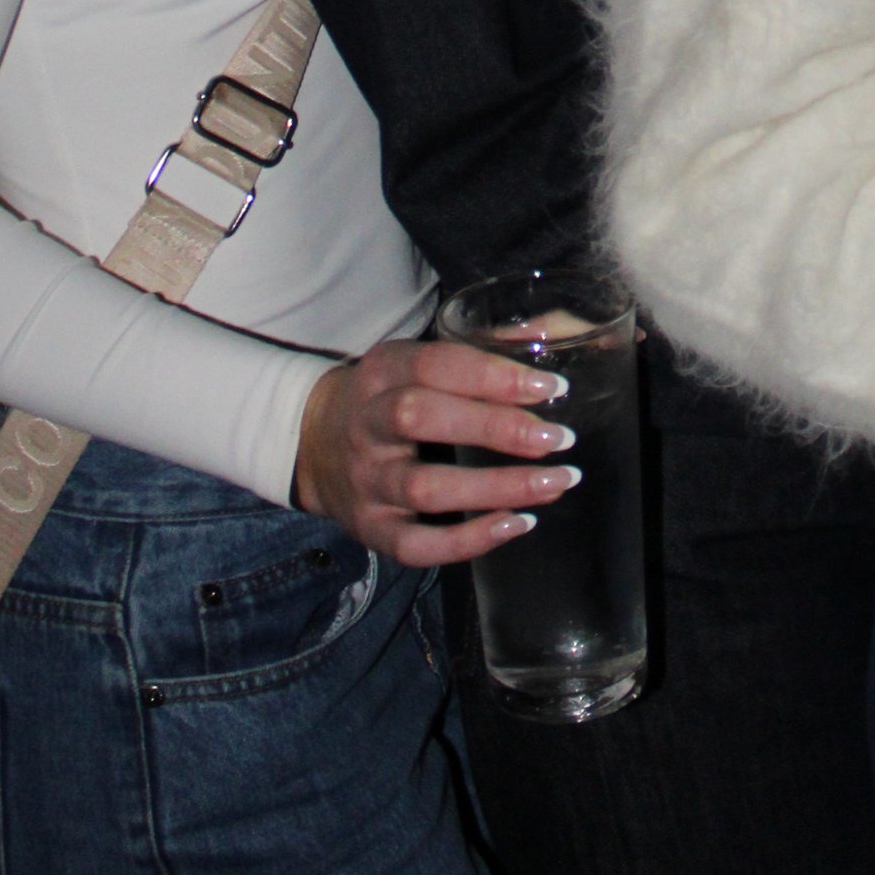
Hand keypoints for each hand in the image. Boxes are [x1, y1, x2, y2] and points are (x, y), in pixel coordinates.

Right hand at [292, 337, 580, 565]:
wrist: (315, 445)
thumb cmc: (389, 396)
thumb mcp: (416, 361)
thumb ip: (481, 348)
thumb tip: (553, 330)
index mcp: (382, 371)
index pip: (434, 365)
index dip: (493, 375)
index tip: (551, 388)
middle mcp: (367, 423)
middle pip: (421, 418)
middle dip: (496, 427)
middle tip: (559, 438)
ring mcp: (366, 481)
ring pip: (425, 487)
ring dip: (496, 487)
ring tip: (556, 482)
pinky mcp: (371, 529)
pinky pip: (416, 544)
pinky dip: (469, 541)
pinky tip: (516, 524)